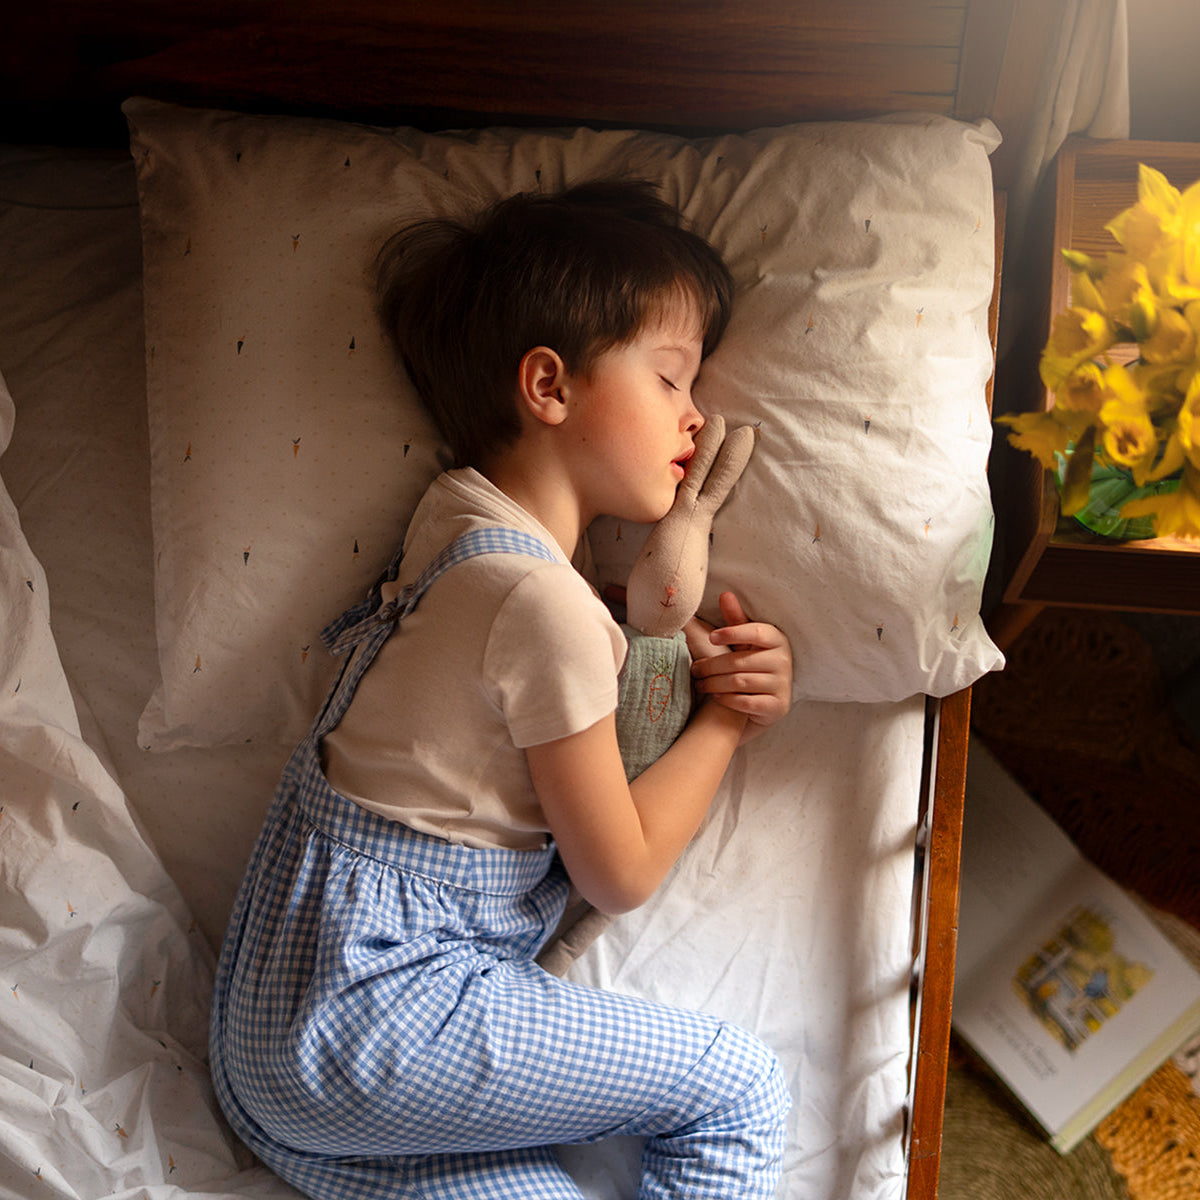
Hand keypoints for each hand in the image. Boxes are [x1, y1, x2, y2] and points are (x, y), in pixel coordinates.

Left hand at [688, 592, 791, 743]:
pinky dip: (728, 699)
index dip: (732, 633)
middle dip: (711, 665)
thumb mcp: (746, 641)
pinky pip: (747, 702)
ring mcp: (782, 684)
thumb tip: (725, 595)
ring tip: (699, 683)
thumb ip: (736, 619)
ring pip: (740, 682)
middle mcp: (783, 660)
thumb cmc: (751, 664)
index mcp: (777, 639)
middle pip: (740, 661)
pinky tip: (716, 696)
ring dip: (714, 683)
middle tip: (694, 669)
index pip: (755, 631)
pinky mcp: (778, 706)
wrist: (766, 702)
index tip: (711, 637)